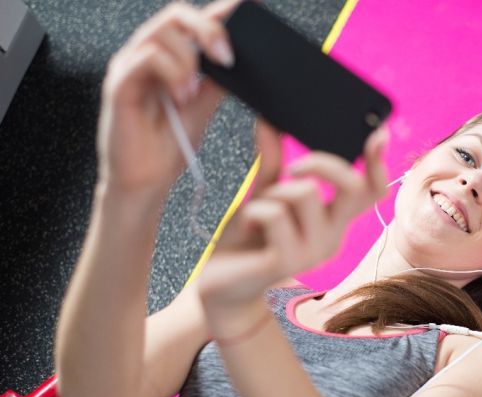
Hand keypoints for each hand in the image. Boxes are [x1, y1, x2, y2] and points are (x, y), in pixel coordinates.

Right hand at [96, 0, 240, 197]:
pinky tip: (181, 96)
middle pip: (176, 15)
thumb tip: (241, 58)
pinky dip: (171, 73)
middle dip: (209, 29)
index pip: (194, 21)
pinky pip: (146, 58)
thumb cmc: (168, 147)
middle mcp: (146, 54)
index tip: (252, 5)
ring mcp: (130, 67)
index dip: (222, 9)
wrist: (146, 183)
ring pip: (161, 32)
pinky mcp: (118, 85)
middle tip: (228, 58)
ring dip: (188, 60)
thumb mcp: (203, 107)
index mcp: (168, 56)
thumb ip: (216, 81)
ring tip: (193, 93)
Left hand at [196, 119, 388, 334]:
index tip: (378, 133)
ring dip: (274, 191)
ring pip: (306, 192)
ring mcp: (312, 253)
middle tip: (292, 167)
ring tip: (257, 211)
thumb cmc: (247, 240)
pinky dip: (255, 209)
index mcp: (333, 220)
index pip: (370, 192)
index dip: (378, 163)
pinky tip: (247, 226)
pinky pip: (276, 213)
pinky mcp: (287, 262)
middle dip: (322, 163)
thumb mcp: (263, 195)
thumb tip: (269, 120)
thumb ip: (272, 162)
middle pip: (353, 187)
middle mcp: (332, 237)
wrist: (221, 286)